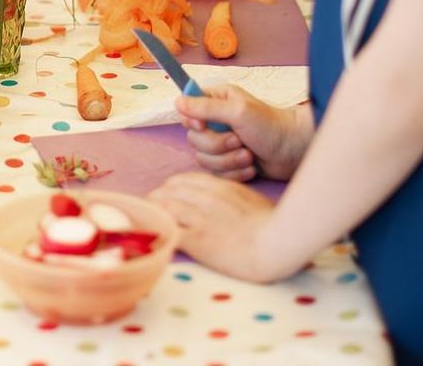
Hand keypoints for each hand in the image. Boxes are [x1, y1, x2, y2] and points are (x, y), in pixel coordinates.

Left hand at [149, 172, 285, 281]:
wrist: (275, 243)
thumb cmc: (272, 222)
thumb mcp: (249, 198)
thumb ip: (230, 195)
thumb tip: (223, 200)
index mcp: (217, 185)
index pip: (181, 180)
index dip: (169, 188)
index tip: (166, 196)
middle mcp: (202, 197)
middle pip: (166, 191)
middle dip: (156, 199)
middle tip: (151, 209)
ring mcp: (197, 217)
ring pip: (161, 207)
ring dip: (152, 213)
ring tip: (146, 220)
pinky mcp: (194, 239)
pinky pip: (166, 231)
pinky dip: (157, 233)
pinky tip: (153, 237)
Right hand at [178, 87, 312, 180]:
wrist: (294, 152)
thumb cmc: (271, 126)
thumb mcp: (238, 111)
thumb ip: (206, 107)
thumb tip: (178, 102)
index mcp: (216, 101)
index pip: (186, 110)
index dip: (192, 121)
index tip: (204, 126)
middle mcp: (216, 121)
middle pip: (193, 139)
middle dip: (217, 145)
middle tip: (239, 140)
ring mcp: (221, 144)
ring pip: (204, 158)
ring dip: (228, 160)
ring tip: (249, 155)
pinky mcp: (228, 163)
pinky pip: (217, 173)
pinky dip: (234, 173)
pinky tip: (251, 167)